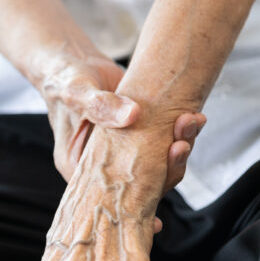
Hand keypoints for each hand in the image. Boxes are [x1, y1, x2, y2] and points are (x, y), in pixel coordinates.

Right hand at [34, 51, 205, 230]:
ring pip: (157, 166)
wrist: (76, 63)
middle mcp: (103, 165)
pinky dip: (180, 133)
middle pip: (140, 184)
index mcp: (79, 165)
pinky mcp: (140, 137)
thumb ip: (100, 104)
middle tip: (181, 145)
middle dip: (167, 168)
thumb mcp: (76, 92)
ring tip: (190, 122)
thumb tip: (133, 115)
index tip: (159, 189)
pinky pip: (163, 145)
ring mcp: (124, 152)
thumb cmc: (66, 81)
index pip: (109, 195)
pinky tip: (193, 117)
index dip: (136, 198)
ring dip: (180, 149)